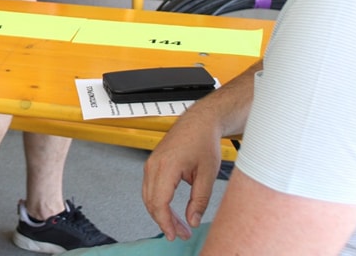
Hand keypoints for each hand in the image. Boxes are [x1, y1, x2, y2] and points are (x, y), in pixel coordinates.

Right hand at [142, 111, 221, 240]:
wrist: (198, 122)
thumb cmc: (203, 141)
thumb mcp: (207, 174)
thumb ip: (199, 200)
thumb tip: (192, 219)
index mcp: (167, 166)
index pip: (160, 202)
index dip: (166, 222)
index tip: (175, 234)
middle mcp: (154, 165)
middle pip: (151, 202)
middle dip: (164, 221)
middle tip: (180, 233)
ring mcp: (151, 164)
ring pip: (148, 196)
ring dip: (160, 213)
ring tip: (177, 225)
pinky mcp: (152, 164)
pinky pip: (149, 188)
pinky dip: (158, 202)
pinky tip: (170, 210)